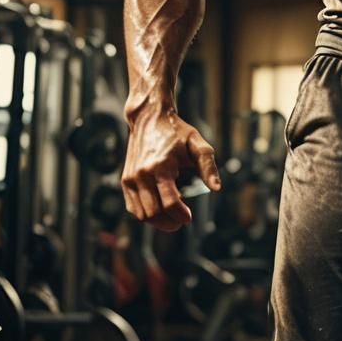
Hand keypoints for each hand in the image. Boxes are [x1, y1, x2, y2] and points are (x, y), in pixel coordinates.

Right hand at [122, 109, 220, 231]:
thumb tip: (216, 188)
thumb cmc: (176, 131)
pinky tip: (159, 208)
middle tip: (182, 219)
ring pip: (142, 214)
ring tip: (172, 214)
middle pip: (155, 212)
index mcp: (161, 166)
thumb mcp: (197, 144)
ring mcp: (131, 178)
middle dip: (170, 221)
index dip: (181, 215)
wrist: (149, 119)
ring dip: (158, 221)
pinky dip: (146, 215)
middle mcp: (142, 174)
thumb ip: (208, 166)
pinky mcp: (125, 180)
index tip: (189, 218)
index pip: (169, 202)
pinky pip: (133, 208)